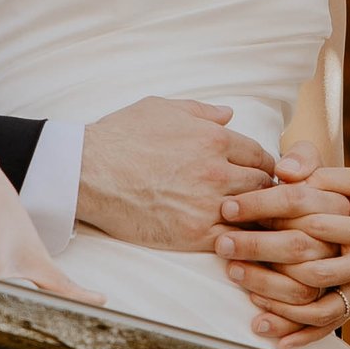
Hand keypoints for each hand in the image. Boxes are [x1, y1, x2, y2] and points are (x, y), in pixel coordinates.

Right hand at [78, 96, 274, 249]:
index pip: (260, 155)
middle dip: (262, 191)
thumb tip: (228, 114)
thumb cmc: (121, 137)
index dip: (262, 166)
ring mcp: (206, 203)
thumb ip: (201, 111)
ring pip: (252, 213)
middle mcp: (216, 170)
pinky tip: (232, 239)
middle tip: (258, 200)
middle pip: (262, 185)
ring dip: (252, 217)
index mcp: (213, 138)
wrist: (87, 171)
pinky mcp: (193, 233)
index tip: (257, 175)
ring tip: (249, 221)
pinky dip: (236, 239)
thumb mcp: (162, 109)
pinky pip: (232, 239)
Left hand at [215, 152, 349, 347]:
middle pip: (306, 255)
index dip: (264, 205)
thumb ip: (315, 167)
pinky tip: (268, 332)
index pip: (306, 209)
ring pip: (313, 293)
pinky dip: (298, 332)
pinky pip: (325, 323)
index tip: (229, 207)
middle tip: (223, 244)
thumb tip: (282, 169)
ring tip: (237, 277)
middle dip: (259, 249)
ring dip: (272, 289)